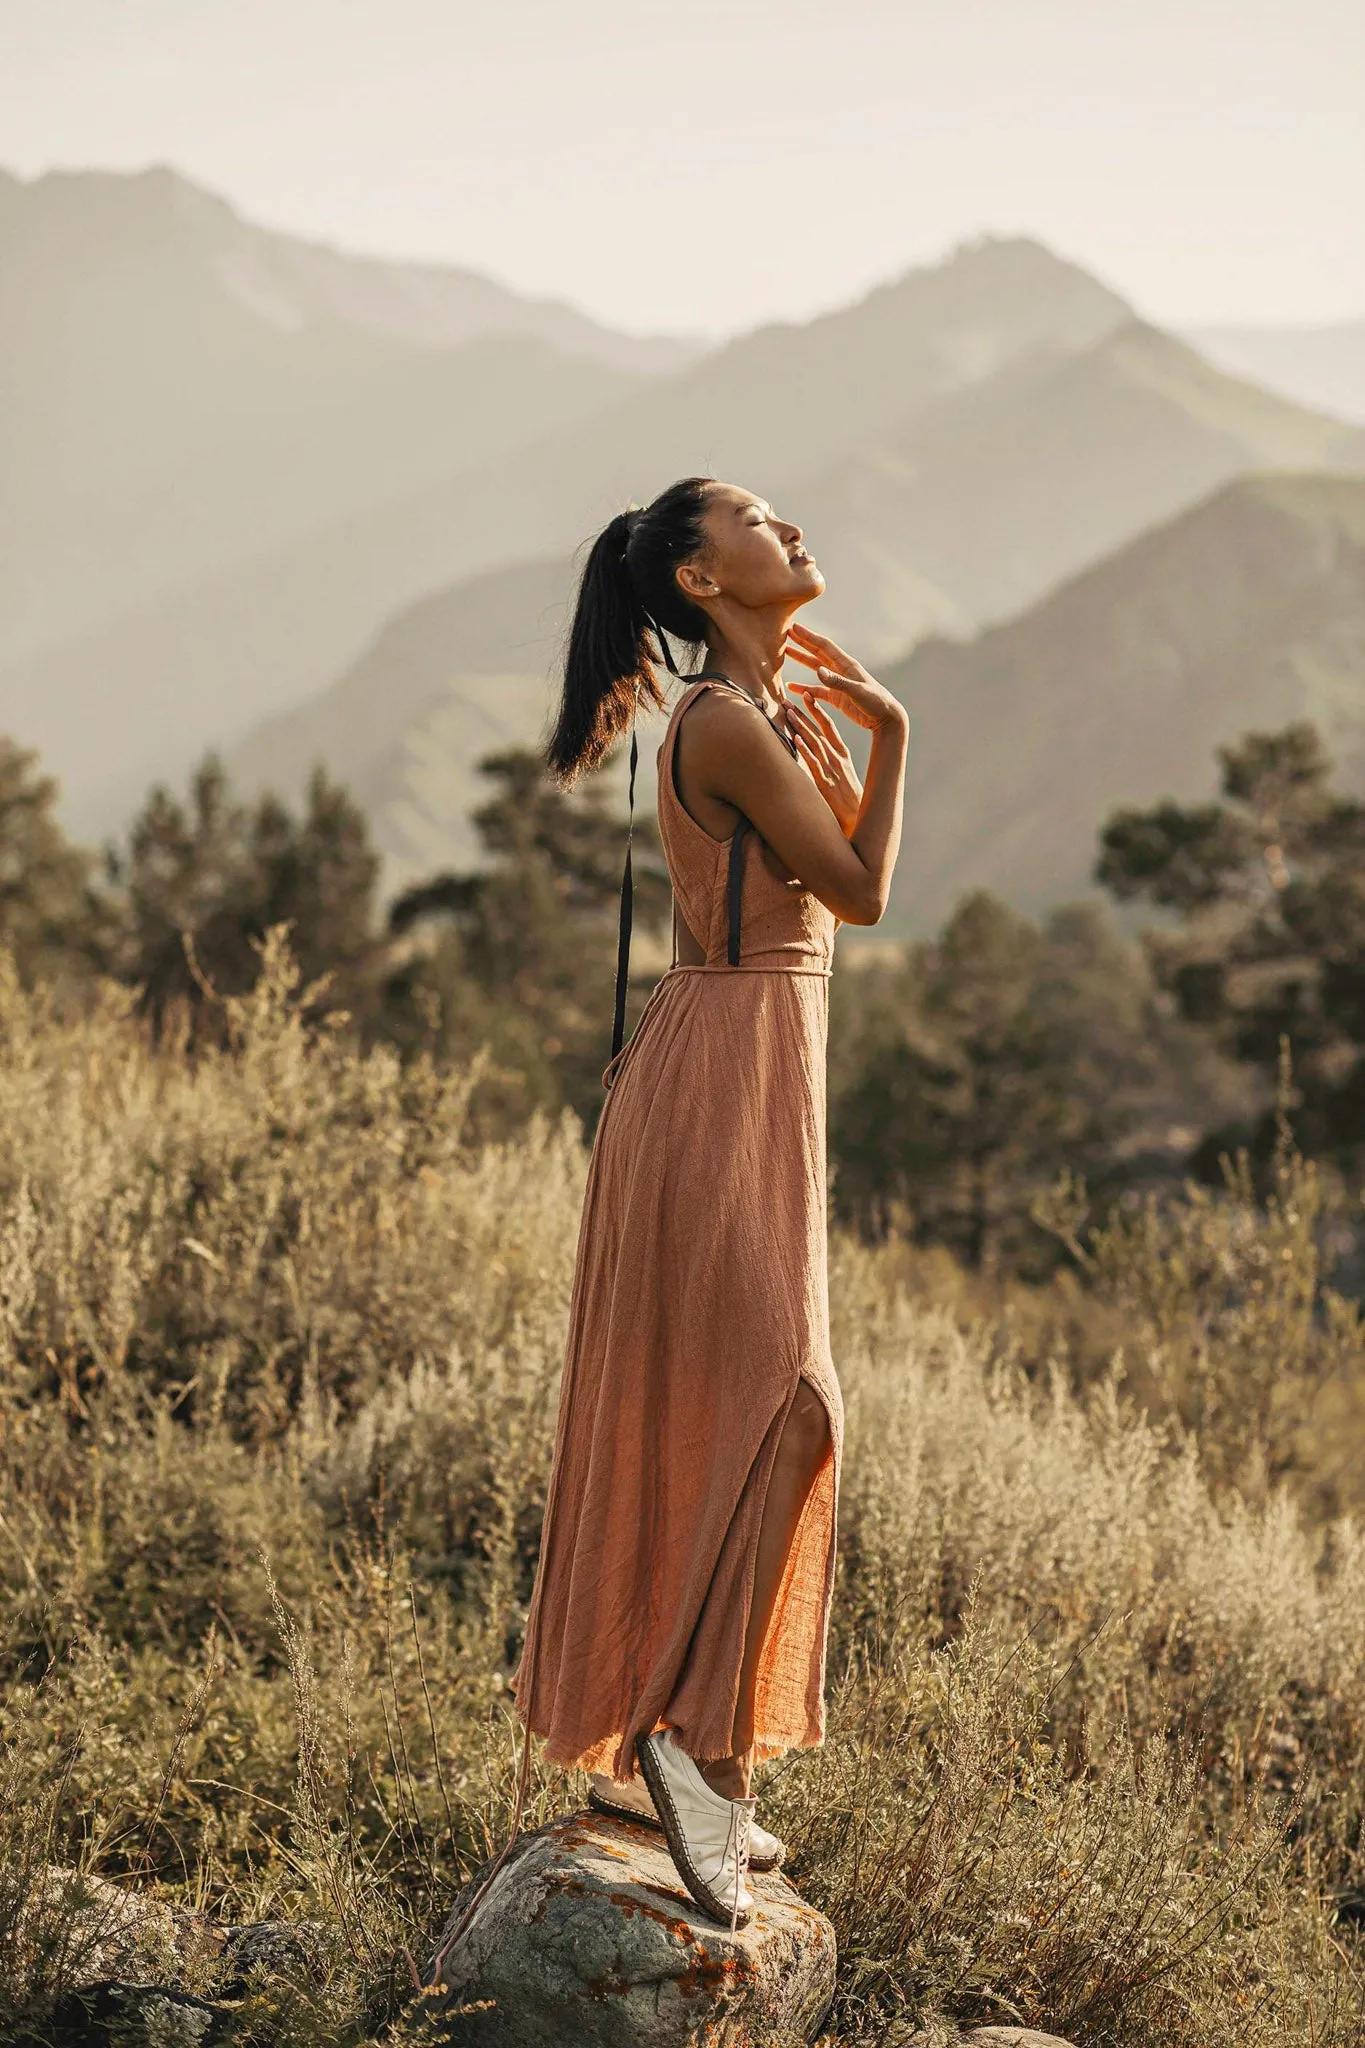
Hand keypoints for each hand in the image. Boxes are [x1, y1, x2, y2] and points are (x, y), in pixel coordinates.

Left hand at [778, 690, 863, 834]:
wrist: (856, 816)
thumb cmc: (848, 797)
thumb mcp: (843, 773)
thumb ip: (831, 760)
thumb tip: (816, 749)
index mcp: (842, 754)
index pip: (829, 727)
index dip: (818, 710)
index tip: (807, 696)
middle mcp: (837, 758)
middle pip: (818, 731)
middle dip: (803, 714)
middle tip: (788, 700)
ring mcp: (830, 769)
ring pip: (814, 743)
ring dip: (801, 726)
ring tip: (789, 712)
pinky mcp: (824, 782)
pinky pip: (813, 763)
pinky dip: (805, 750)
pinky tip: (796, 739)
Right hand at [782, 621, 907, 733]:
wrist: (886, 718)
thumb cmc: (875, 702)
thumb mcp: (856, 691)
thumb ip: (837, 681)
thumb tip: (817, 670)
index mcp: (846, 665)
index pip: (823, 646)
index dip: (808, 636)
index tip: (793, 627)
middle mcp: (841, 671)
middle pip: (817, 652)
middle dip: (802, 642)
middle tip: (786, 633)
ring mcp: (838, 684)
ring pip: (815, 668)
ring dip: (802, 660)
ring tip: (786, 652)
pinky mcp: (837, 697)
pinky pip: (816, 691)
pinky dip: (804, 689)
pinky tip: (791, 688)